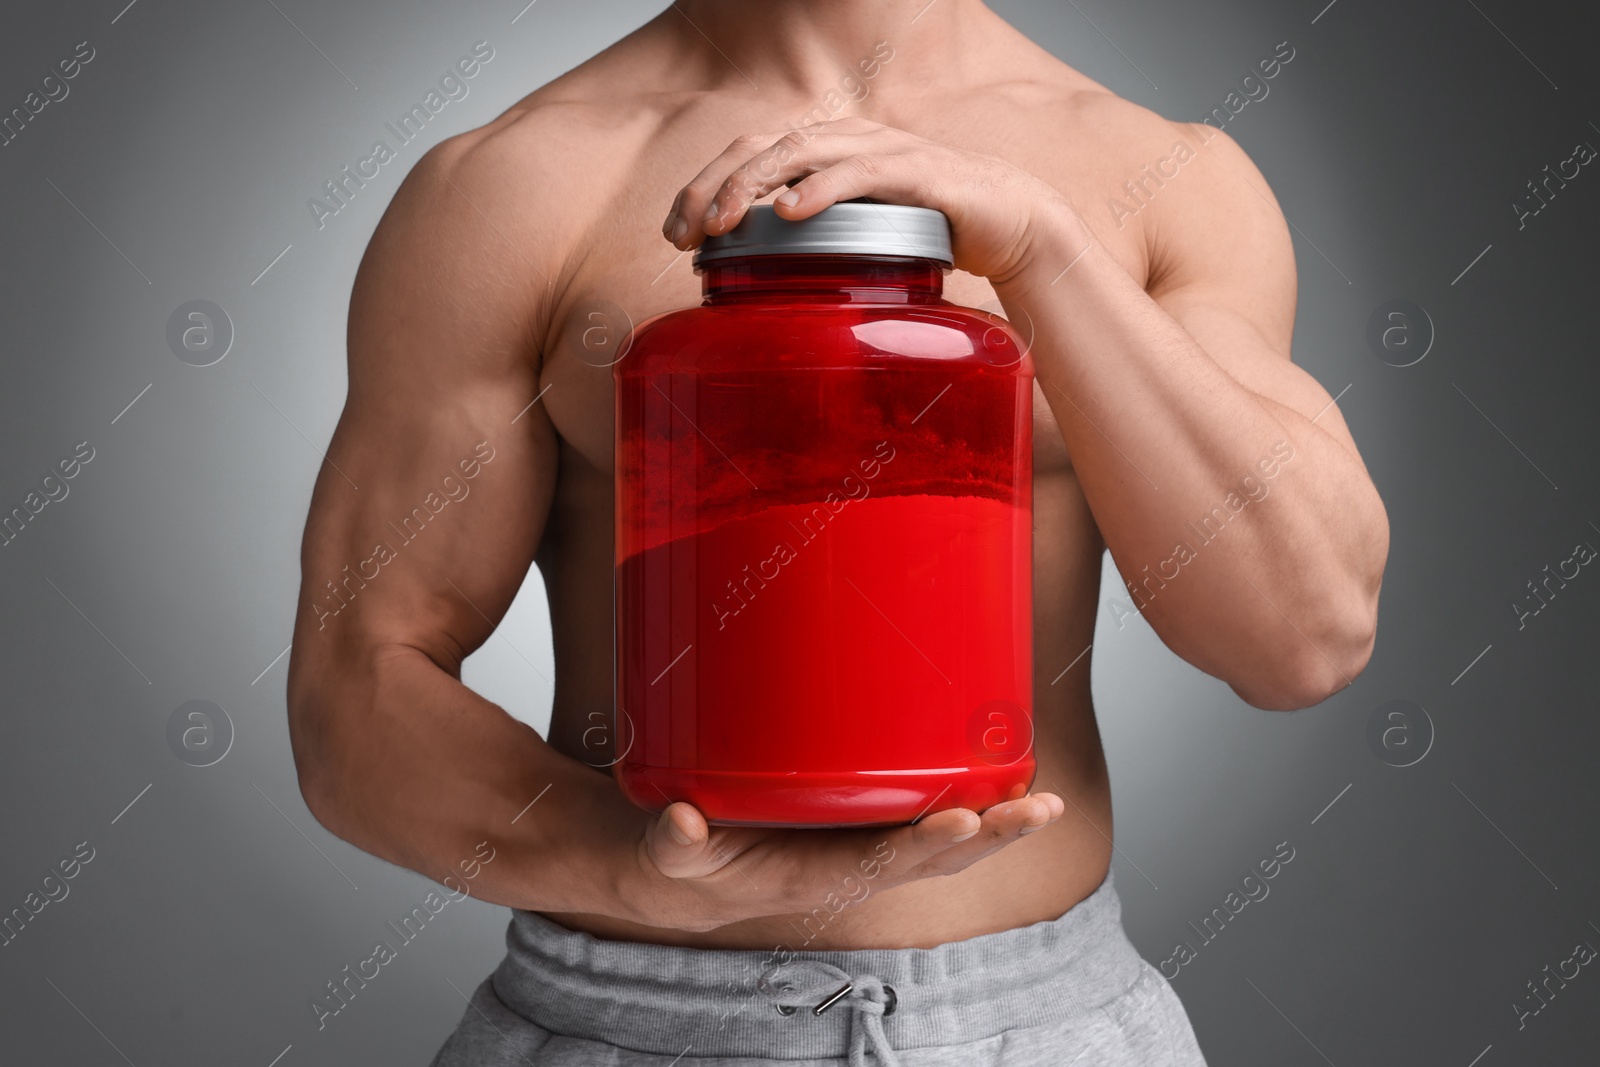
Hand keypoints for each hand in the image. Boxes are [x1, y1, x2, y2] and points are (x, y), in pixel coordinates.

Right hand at [613, 792, 1064, 932]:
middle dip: (990, 837)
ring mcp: (862, 847)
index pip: (878, 863)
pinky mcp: (863, 825)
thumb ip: (677, 843)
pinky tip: (1005, 775)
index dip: (923, 846)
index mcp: (810, 876)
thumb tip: (682, 823)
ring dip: (996, 825)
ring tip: (1046, 802)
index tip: (963, 823)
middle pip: (934, 859)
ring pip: (944, 844)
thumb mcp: (671, 855)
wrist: (690, 876)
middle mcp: (849, 866)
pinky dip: (971, 803)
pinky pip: (927, 817)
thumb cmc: (687, 861)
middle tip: (1041, 811)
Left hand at [661, 116, 1079, 285]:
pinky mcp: (917, 173)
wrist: (1011, 223)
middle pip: (761, 146)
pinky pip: (859, 173)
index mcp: (825, 151)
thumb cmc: (929, 231)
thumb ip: (810, 245)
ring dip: (753, 183)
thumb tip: (752, 283)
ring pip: (799, 151)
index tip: (676, 233)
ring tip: (723, 221)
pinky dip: (820, 189)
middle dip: (715, 186)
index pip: (748, 152)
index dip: (705, 185)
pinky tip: (789, 211)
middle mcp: (846, 139)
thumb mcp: (856, 237)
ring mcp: (881, 150)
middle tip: (685, 230)